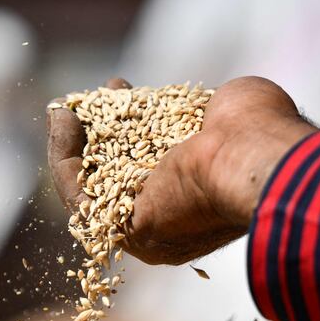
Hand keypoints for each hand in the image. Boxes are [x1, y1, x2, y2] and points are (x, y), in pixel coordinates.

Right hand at [47, 76, 317, 264]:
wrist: (255, 160)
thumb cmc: (258, 131)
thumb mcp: (231, 107)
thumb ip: (205, 111)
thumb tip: (195, 110)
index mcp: (201, 190)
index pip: (151, 161)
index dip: (128, 125)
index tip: (122, 89)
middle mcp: (172, 215)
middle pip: (117, 174)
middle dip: (97, 134)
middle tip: (86, 100)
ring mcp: (147, 228)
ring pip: (92, 185)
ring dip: (71, 145)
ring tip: (61, 108)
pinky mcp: (123, 231)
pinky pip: (79, 194)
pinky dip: (63, 156)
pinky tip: (61, 118)